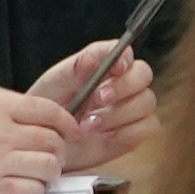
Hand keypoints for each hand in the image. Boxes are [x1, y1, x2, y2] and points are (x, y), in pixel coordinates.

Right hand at [0, 81, 67, 193]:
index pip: (48, 110)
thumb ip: (4, 111)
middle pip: (53, 140)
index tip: (69, 130)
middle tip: (50, 154)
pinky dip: (35, 189)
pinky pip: (33, 190)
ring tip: (38, 172)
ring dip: (50, 171)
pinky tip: (23, 186)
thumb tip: (42, 120)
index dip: (66, 122)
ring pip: (50, 166)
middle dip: (59, 148)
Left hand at [43, 43, 160, 175]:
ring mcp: (132, 108)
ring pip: (147, 102)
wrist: (46, 141)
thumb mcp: (55, 85)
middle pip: (143, 74)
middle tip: (97, 98)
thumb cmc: (50, 108)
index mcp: (105, 66)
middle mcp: (124, 83)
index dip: (125, 57)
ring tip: (88, 124)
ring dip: (119, 113)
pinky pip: (148, 127)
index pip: (125, 53)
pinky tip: (103, 136)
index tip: (116, 66)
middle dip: (123, 86)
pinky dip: (126, 132)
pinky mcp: (135, 132)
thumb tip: (92, 58)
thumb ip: (74, 68)